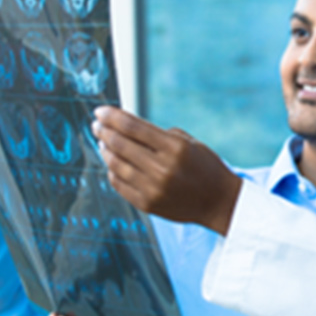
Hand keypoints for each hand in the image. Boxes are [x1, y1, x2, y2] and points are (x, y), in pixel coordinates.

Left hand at [91, 106, 242, 234]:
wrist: (219, 202)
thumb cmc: (205, 167)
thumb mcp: (189, 143)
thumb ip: (159, 136)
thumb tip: (126, 127)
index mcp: (174, 148)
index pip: (133, 127)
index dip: (112, 117)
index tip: (100, 111)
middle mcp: (162, 169)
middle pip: (120, 144)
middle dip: (104, 131)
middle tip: (96, 125)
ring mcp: (153, 189)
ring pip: (116, 165)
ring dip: (105, 151)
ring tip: (102, 143)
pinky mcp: (147, 204)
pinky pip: (120, 185)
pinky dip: (112, 171)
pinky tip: (112, 163)